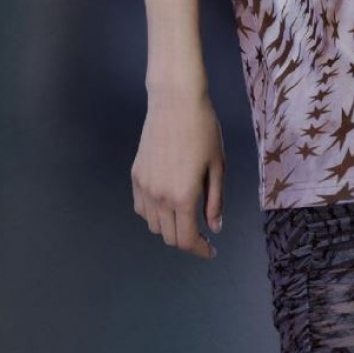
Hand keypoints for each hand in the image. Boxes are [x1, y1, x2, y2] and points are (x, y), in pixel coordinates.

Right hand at [131, 87, 224, 259]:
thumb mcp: (217, 165)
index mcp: (183, 196)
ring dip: (170, 226)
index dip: (199, 250)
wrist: (175, 102)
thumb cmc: (204, 129)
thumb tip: (214, 227)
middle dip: (187, 239)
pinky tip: (167, 201)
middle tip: (202, 230)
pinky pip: (141, 207)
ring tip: (185, 213)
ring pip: (153, 225)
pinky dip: (154, 213)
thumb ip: (215, 200)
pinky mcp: (135, 175)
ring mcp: (144, 186)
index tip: (210, 250)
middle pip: (169, 236)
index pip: (186, 239)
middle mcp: (159, 197)